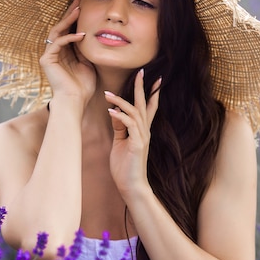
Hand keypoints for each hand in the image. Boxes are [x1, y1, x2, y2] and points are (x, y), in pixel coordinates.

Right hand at [39, 0, 95, 105]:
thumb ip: (85, 49)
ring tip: (79, 9)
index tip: (83, 5)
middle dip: (70, 13)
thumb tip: (89, 34)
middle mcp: (54, 52)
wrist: (75, 101)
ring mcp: (49, 55)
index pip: (68, 30)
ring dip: (68, 20)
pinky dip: (69, 37)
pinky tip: (81, 35)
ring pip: (57, 31)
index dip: (75, 18)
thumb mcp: (88, 63)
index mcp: (64, 53)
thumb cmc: (82, 87)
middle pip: (60, 27)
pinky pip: (58, 42)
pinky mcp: (47, 60)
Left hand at [105, 69, 160, 197]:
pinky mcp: (137, 145)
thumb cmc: (125, 167)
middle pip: (145, 105)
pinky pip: (130, 126)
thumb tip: (114, 113)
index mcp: (141, 131)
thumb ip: (119, 128)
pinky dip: (120, 117)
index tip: (152, 78)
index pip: (148, 108)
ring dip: (121, 101)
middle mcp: (144, 132)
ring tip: (108, 94)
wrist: (131, 187)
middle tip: (142, 72)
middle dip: (142, 88)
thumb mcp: (120, 143)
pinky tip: (110, 111)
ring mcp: (142, 138)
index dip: (150, 93)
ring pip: (135, 113)